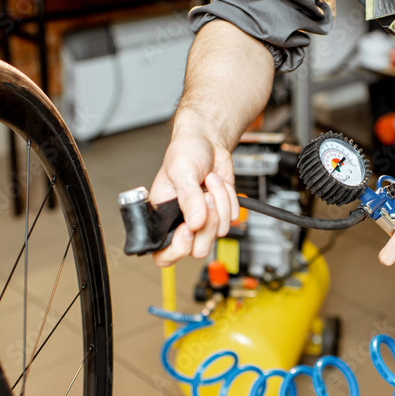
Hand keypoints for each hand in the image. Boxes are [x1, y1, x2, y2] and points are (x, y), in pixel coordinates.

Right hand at [149, 125, 238, 265]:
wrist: (207, 141)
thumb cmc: (185, 152)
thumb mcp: (181, 172)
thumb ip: (188, 199)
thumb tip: (195, 223)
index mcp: (162, 218)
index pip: (164, 254)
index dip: (178, 248)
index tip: (188, 227)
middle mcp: (182, 223)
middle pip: (198, 249)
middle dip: (208, 222)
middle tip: (204, 197)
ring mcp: (204, 220)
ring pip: (219, 232)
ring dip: (220, 202)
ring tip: (209, 181)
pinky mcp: (221, 212)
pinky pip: (233, 217)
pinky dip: (230, 198)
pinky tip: (218, 183)